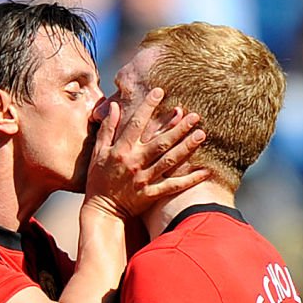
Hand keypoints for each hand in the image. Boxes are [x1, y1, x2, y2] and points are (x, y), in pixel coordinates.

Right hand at [85, 87, 207, 218]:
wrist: (102, 211)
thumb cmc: (98, 180)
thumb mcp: (98, 153)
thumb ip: (107, 129)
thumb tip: (114, 106)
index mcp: (121, 150)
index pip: (136, 124)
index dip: (147, 107)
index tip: (160, 91)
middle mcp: (135, 163)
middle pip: (160, 142)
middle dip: (178, 128)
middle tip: (195, 115)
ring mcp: (144, 179)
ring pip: (169, 161)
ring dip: (186, 147)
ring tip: (201, 134)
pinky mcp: (151, 194)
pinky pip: (173, 186)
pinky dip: (189, 180)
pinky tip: (205, 172)